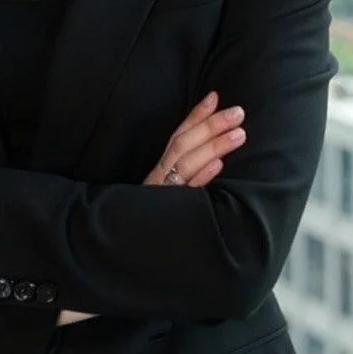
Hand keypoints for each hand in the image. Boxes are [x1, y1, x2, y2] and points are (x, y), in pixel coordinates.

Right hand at [56, 93, 245, 326]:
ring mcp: (163, 197)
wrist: (114, 257)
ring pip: (186, 165)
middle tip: (237, 111)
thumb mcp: (163, 196)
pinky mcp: (168, 215)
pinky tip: (218, 166)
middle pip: (183, 146)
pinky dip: (201, 178)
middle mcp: (159, 181)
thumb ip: (182, 177)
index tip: (214, 96)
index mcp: (159, 173)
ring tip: (238, 134)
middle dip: (210, 126)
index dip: (195, 116)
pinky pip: (186, 195)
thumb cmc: (149, 223)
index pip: (177, 137)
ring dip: (213, 147)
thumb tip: (214, 160)